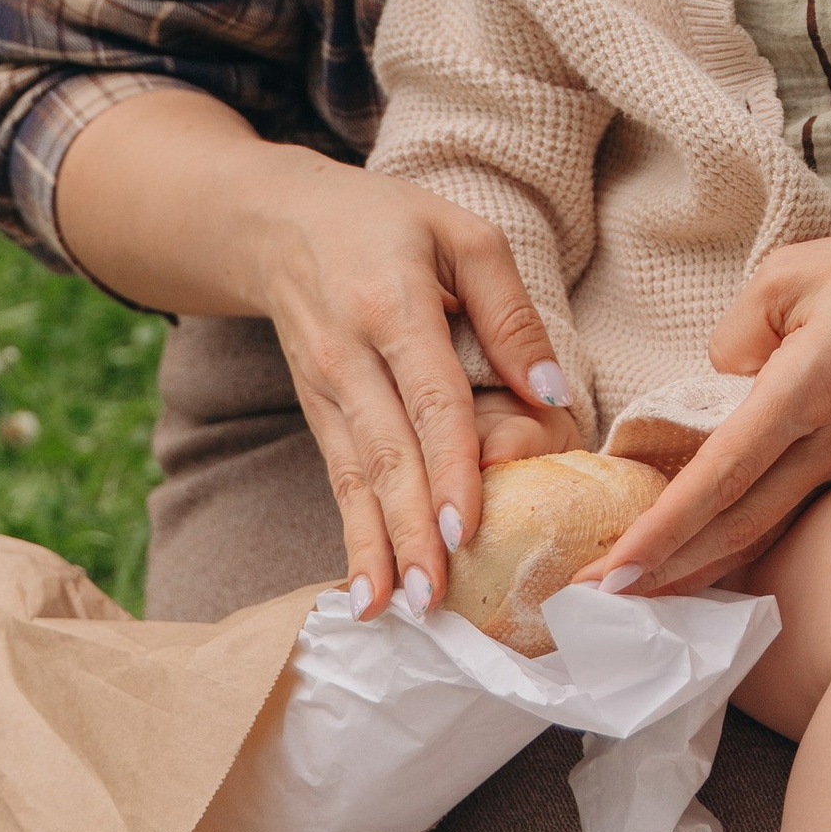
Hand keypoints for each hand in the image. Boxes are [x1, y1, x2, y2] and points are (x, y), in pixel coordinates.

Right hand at [241, 151, 582, 615]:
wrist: (278, 222)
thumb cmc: (388, 223)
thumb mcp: (460, 233)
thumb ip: (510, 311)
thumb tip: (552, 394)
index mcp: (392, 304)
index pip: (428, 396)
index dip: (447, 464)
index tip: (465, 525)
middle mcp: (349, 355)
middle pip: (386, 452)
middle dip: (411, 529)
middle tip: (437, 596)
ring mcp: (325, 390)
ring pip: (354, 478)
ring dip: (379, 547)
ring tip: (400, 609)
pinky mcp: (316, 413)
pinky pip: (337, 481)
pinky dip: (353, 536)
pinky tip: (367, 590)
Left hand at [602, 219, 830, 593]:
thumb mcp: (800, 270)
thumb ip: (741, 330)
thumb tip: (719, 383)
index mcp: (811, 385)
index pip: (726, 470)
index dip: (669, 525)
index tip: (618, 567)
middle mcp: (829, 439)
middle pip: (738, 522)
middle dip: (665, 569)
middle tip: (595, 603)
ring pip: (761, 526)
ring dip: (696, 565)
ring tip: (633, 596)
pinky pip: (782, 510)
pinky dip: (734, 540)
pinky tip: (698, 560)